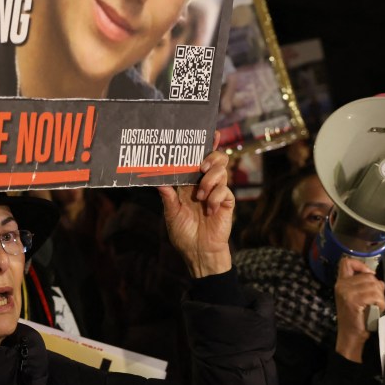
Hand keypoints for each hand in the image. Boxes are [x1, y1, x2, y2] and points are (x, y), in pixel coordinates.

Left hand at [158, 132, 233, 277]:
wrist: (197, 252)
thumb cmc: (182, 233)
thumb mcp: (171, 213)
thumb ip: (168, 196)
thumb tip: (158, 179)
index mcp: (189, 183)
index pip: (197, 159)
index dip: (206, 145)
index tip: (212, 133)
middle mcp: (204, 184)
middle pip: (215, 160)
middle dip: (211, 157)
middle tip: (201, 166)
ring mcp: (217, 192)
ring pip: (221, 172)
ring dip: (210, 181)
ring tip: (201, 196)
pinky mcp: (227, 203)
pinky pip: (226, 191)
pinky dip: (216, 198)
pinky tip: (210, 210)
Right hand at [333, 257, 384, 361]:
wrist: (351, 335)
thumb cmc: (357, 317)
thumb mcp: (359, 298)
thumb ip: (366, 287)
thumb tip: (380, 282)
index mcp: (341, 282)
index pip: (346, 262)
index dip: (360, 265)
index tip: (368, 274)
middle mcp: (342, 285)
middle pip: (368, 276)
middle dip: (378, 287)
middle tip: (376, 300)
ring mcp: (346, 292)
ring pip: (374, 286)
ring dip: (381, 297)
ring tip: (376, 306)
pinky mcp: (353, 301)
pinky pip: (375, 296)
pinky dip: (381, 303)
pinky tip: (377, 309)